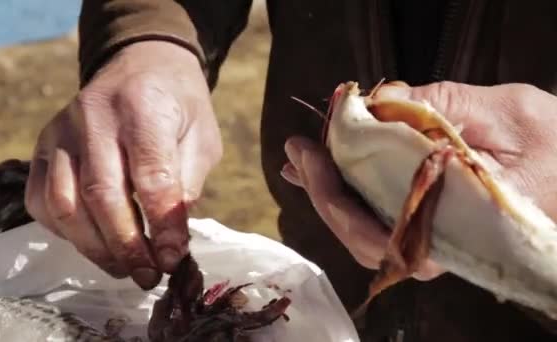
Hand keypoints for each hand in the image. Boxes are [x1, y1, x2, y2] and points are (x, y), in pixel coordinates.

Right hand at [25, 41, 221, 289]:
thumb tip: (170, 243)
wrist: (140, 66)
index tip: (174, 259)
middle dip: (127, 246)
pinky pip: (41, 200)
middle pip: (102, 194)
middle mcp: (92, 116)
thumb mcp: (201, 139)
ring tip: (125, 269)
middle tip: (149, 277)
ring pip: (65, 203)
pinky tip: (94, 243)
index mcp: (142, 106)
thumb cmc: (178, 107)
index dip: (163, 224)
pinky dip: (66, 232)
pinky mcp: (41, 146)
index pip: (150, 174)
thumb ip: (185, 184)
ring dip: (95, 248)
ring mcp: (59, 131)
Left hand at [281, 81, 556, 280]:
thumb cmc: (555, 141)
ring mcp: (434, 234)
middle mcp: (446, 244)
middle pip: (366, 239)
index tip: (318, 156)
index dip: (343, 203)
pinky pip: (376, 215)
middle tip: (299, 149)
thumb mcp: (506, 112)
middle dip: (325, 195)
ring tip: (301, 155)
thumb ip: (443, 106)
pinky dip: (345, 189)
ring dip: (328, 193)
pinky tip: (321, 165)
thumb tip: (379, 100)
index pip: (390, 236)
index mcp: (467, 230)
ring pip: (366, 233)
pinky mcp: (427, 217)